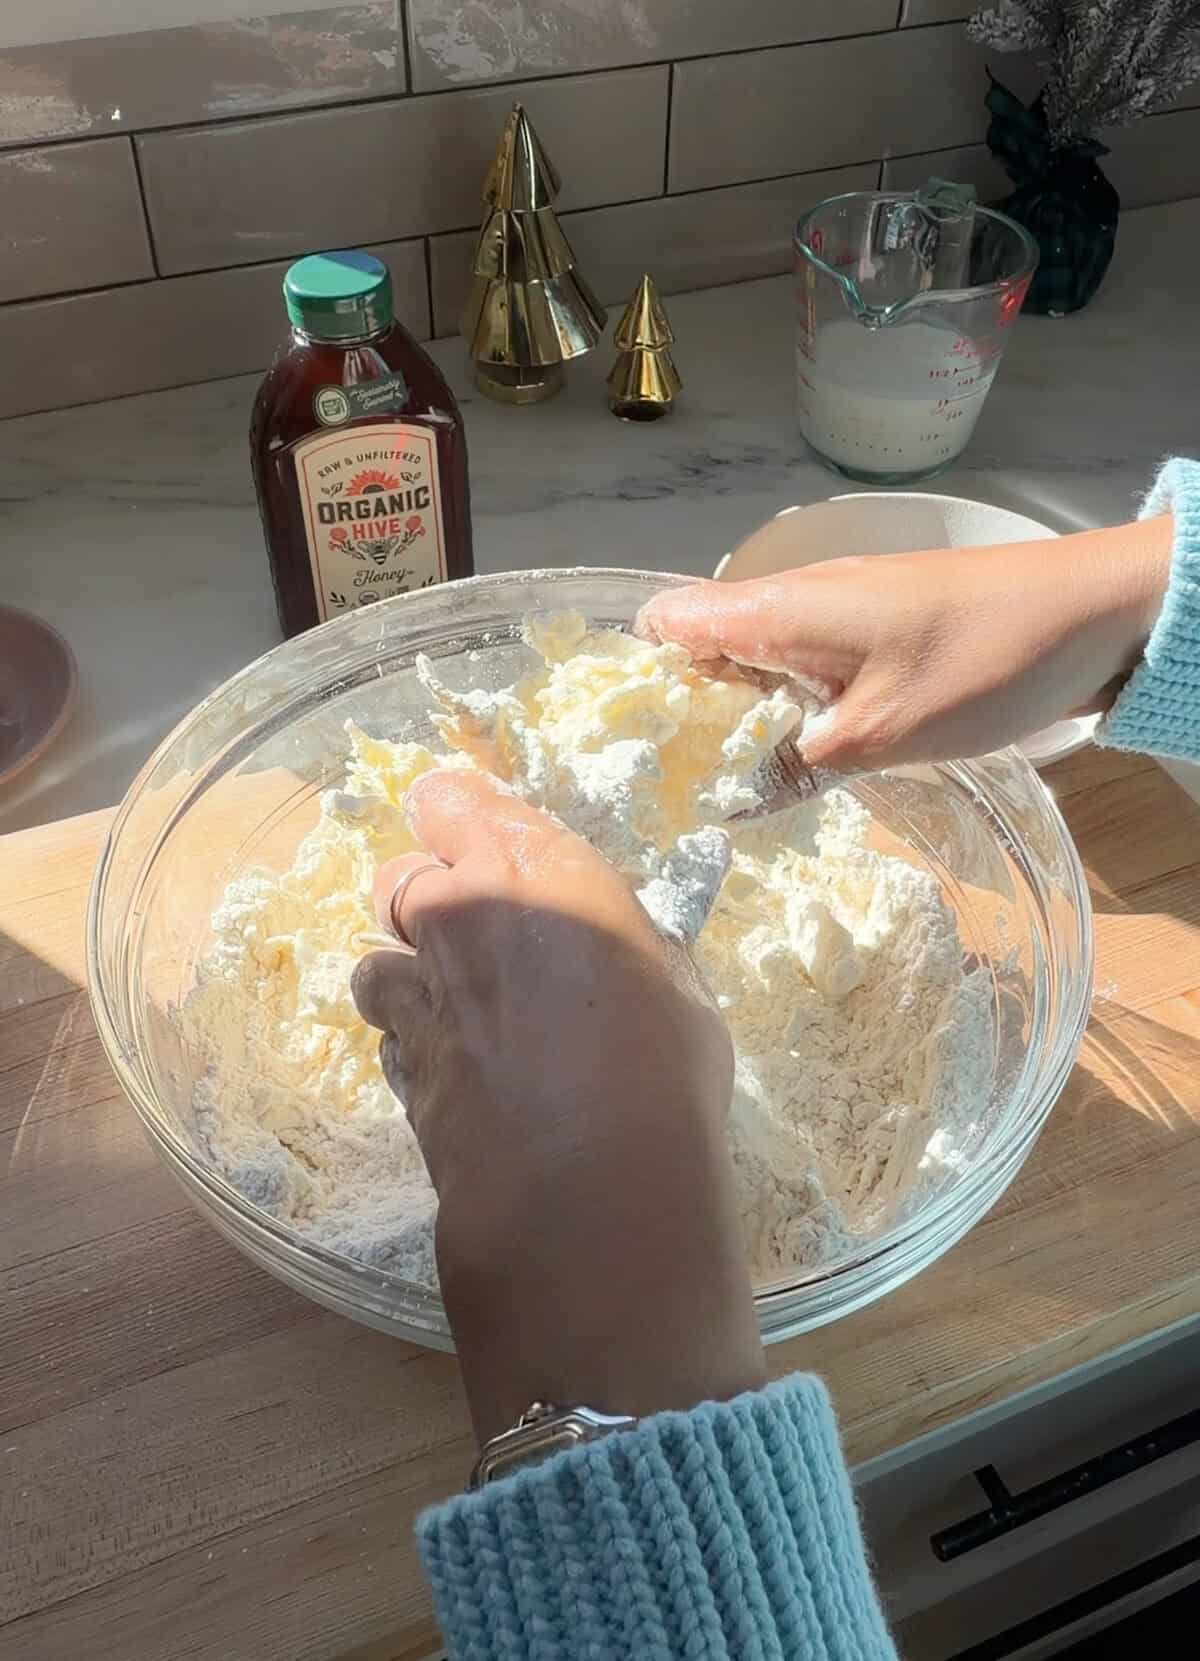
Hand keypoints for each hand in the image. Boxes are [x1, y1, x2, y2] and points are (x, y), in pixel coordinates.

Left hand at [352, 771, 764, 1444]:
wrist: (589, 1187)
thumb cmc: (662, 1067)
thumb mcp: (674, 985)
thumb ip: (627, 943)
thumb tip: (616, 937)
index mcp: (534, 870)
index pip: (452, 799)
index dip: (453, 814)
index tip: (469, 833)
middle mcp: (458, 914)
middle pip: (398, 874)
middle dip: (425, 896)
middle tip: (474, 935)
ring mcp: (417, 995)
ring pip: (375, 958)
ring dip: (405, 973)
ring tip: (453, 1010)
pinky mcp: (399, 1067)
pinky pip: (388, 1035)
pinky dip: (409, 1043)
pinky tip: (450, 1070)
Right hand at [637, 518, 1172, 770]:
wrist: (1097, 611)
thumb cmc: (985, 660)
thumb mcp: (885, 733)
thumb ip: (796, 766)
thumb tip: (725, 802)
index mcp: (782, 608)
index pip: (669, 622)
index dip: (637, 678)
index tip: (631, 746)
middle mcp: (796, 599)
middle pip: (704, 646)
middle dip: (684, 712)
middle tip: (674, 791)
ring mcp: (837, 611)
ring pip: (755, 660)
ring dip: (739, 717)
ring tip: (725, 789)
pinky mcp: (873, 630)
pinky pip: (802, 667)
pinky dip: (788, 710)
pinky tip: (796, 762)